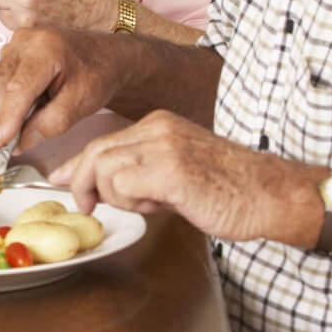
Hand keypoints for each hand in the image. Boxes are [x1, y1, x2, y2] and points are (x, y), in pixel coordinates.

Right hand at [0, 27, 124, 147]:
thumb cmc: (98, 73)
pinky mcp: (12, 51)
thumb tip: (20, 142)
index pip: (18, 88)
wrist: (106, 55)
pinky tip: (20, 112)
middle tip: (6, 143)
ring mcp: (16, 43)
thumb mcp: (80, 104)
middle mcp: (26, 41)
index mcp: (47, 49)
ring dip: (1, 110)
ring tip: (16, 128)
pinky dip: (5, 100)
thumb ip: (49, 125)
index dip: (6, 118)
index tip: (0, 142)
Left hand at [49, 111, 300, 241]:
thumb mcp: (178, 171)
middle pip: (95, 153)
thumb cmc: (231, 190)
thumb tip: (101, 186)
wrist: (272, 195)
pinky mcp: (170, 170)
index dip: (75, 165)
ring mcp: (164, 147)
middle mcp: (158, 129)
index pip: (103, 142)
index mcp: (159, 124)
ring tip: (150, 205)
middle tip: (88, 207)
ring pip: (104, 170)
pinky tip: (160, 206)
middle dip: (82, 183)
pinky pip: (122, 185)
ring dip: (117, 197)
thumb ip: (140, 172)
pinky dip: (131, 202)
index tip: (59, 180)